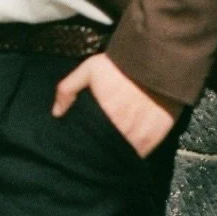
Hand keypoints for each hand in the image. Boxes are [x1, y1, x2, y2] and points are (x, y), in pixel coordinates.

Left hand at [52, 53, 180, 157]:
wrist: (159, 59)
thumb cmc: (121, 65)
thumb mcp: (89, 70)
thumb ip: (68, 89)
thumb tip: (56, 112)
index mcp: (104, 119)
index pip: (88, 145)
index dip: (84, 148)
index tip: (82, 145)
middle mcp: (122, 133)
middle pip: (106, 153)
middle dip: (100, 153)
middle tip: (97, 147)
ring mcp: (141, 137)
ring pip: (124, 156)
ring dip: (117, 154)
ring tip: (112, 148)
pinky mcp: (157, 137)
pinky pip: (142, 153)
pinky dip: (135, 152)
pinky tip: (130, 145)